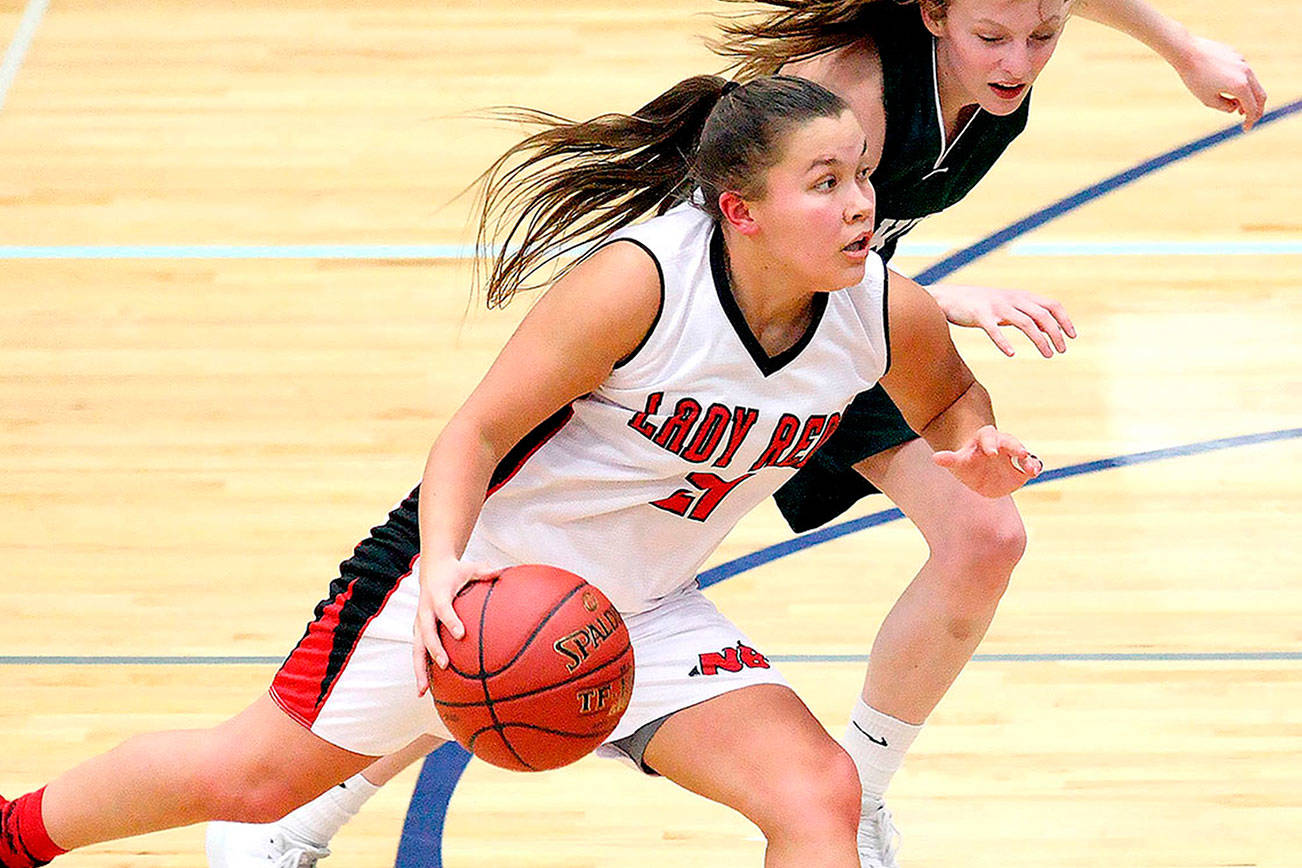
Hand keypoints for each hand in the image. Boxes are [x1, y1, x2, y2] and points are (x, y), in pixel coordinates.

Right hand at [412, 555, 499, 694]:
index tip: (461, 634)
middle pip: (426, 632)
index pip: (443, 609)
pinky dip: (420, 670)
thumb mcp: (471, 568)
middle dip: (434, 649)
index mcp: (438, 595)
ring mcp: (419, 622)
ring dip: (419, 669)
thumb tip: (502, 572)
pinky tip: (425, 690)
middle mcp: (425, 610)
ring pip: (417, 648)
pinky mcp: (418, 631)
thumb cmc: (456, 571)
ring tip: (423, 691)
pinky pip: (418, 652)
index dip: (451, 620)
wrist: (432, 569)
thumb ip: (485, 571)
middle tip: (445, 665)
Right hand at [928, 283, 1075, 357]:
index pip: (1051, 305)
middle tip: (1061, 351)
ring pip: (1025, 323)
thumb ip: (1026, 313)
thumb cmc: (980, 304)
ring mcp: (996, 307)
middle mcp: (1012, 299)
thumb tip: (1047, 328)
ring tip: (1048, 354)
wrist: (948, 298)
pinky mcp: (979, 315)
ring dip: (1040, 340)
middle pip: (1042, 315)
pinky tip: (1011, 354)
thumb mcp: (1007, 306)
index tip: (1072, 337)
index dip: (1064, 320)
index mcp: (1021, 296)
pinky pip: (994, 330)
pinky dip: (1004, 342)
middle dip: (1056, 333)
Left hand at [933, 425, 1042, 497]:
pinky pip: (1031, 466)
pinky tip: (1035, 473)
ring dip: (1029, 460)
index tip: (991, 452)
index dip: (990, 443)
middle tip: (1021, 453)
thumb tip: (936, 458)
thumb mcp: (957, 462)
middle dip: (1015, 446)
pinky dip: (1034, 468)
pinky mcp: (1021, 470)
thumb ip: (949, 459)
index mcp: (985, 439)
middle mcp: (1002, 445)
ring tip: (1032, 469)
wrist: (979, 475)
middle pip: (1010, 441)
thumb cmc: (967, 463)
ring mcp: (1013, 457)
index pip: (988, 437)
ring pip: (1023, 455)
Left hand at [1174, 36, 1266, 129]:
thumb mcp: (1208, 100)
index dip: (1250, 120)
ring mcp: (1243, 63)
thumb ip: (1225, 107)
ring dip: (1249, 96)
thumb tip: (1236, 107)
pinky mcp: (1238, 56)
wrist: (1188, 52)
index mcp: (1240, 86)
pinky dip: (1243, 84)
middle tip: (1249, 118)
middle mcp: (1246, 73)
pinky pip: (1245, 73)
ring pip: (1253, 83)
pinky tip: (1229, 88)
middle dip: (1256, 109)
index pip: (1252, 107)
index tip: (1245, 128)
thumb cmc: (1195, 78)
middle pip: (1260, 95)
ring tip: (1237, 105)